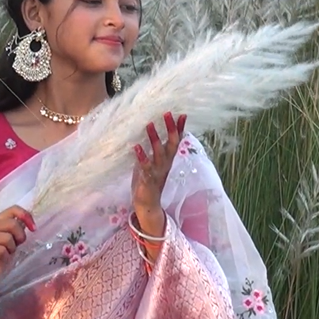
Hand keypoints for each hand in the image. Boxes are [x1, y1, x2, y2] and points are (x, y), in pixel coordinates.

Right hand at [0, 205, 34, 288]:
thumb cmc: (1, 255)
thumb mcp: (12, 239)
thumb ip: (17, 229)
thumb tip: (29, 223)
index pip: (13, 209)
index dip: (26, 216)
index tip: (33, 228)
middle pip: (12, 224)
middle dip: (20, 236)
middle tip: (17, 245)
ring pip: (8, 238)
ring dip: (11, 248)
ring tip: (6, 253)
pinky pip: (2, 250)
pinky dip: (5, 257)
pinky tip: (0, 259)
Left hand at [131, 112, 186, 233]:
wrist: (147, 205)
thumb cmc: (148, 181)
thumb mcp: (153, 162)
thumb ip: (155, 150)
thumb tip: (152, 132)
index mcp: (167, 160)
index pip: (176, 141)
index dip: (179, 128)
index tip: (182, 114)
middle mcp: (165, 164)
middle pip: (171, 144)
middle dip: (170, 129)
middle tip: (167, 113)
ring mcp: (157, 172)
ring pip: (158, 153)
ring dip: (154, 138)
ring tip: (149, 124)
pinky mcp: (148, 180)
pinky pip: (146, 167)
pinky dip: (141, 156)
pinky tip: (136, 147)